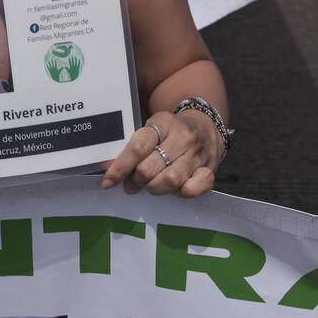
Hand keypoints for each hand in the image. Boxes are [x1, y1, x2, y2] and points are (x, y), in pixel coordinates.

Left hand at [102, 109, 219, 197]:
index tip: (108, 181)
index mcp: (163, 123)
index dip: (120, 167)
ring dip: (155, 188)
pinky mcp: (209, 170)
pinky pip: (193, 189)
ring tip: (151, 185)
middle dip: (136, 180)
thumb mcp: (152, 130)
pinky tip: (175, 189)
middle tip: (132, 184)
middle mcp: (182, 137)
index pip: (138, 147)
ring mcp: (197, 154)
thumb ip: (131, 147)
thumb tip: (107, 168)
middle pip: (150, 168)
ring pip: (170, 181)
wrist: (206, 126)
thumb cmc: (171, 132)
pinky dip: (181, 194)